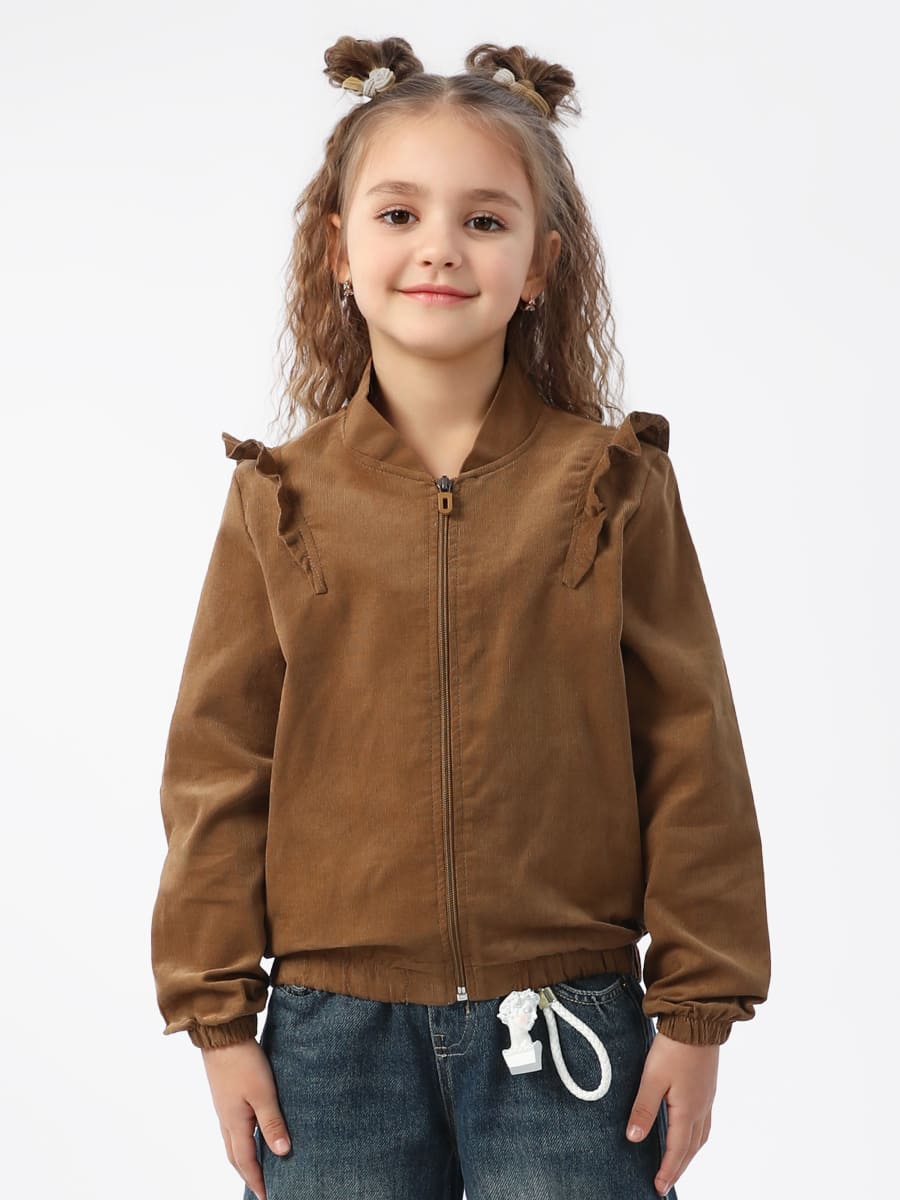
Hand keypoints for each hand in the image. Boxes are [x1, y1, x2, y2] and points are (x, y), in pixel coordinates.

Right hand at [201, 1037, 291, 1199]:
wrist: (222, 1036)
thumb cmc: (243, 1062)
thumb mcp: (263, 1093)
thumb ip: (272, 1122)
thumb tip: (282, 1153)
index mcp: (235, 1123)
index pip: (246, 1161)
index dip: (257, 1180)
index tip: (266, 1195)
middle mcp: (226, 1120)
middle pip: (235, 1156)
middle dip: (248, 1173)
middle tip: (261, 1186)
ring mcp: (224, 1107)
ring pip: (232, 1142)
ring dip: (244, 1157)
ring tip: (257, 1165)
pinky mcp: (226, 1095)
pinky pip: (232, 1127)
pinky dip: (241, 1139)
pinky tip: (251, 1131)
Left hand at [625, 1030, 718, 1195]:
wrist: (697, 1021)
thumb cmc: (674, 1048)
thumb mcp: (652, 1078)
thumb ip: (644, 1109)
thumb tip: (633, 1138)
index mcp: (688, 1111)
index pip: (677, 1150)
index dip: (667, 1170)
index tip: (658, 1187)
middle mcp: (701, 1109)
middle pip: (691, 1148)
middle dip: (679, 1168)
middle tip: (666, 1182)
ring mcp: (707, 1098)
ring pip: (700, 1136)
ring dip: (688, 1154)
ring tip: (677, 1163)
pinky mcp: (707, 1088)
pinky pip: (703, 1122)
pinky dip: (694, 1136)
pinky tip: (687, 1131)